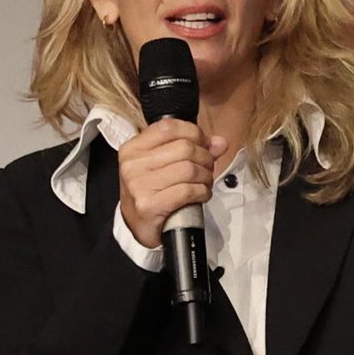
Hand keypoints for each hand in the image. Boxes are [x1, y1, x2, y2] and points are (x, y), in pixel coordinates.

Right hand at [118, 118, 227, 247]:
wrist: (137, 227)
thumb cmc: (151, 192)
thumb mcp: (163, 164)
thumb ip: (192, 148)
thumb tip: (219, 142)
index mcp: (133, 148)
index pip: (169, 127)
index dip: (194, 132)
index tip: (204, 144)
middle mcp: (133, 164)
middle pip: (184, 148)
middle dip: (205, 157)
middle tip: (207, 168)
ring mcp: (140, 185)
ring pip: (189, 169)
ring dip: (205, 176)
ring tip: (204, 182)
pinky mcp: (150, 205)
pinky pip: (188, 190)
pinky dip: (202, 192)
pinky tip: (201, 194)